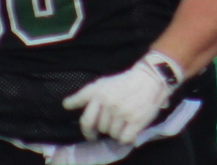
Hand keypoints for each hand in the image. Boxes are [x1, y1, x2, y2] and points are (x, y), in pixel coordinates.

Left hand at [62, 52, 182, 142]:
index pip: (86, 119)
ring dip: (115, 132)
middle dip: (103, 129)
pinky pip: (124, 138)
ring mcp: (122, 112)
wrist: (150, 78)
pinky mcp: (135, 120)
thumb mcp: (102, 83)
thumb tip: (66, 105)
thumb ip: (85, 95)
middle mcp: (108, 103)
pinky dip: (126, 138)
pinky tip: (129, 131)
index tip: (89, 133)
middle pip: (99, 129)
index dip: (85, 130)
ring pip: (111, 134)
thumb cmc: (124, 81)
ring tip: (122, 123)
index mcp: (99, 93)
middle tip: (110, 125)